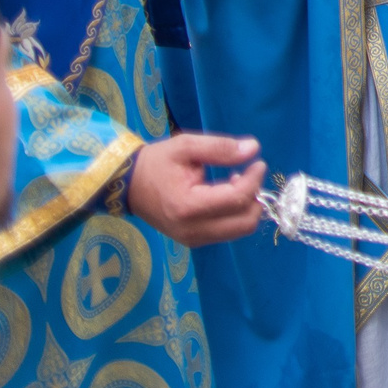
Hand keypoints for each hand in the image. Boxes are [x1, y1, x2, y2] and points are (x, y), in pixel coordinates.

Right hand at [127, 132, 266, 245]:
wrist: (128, 185)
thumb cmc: (156, 162)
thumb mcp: (186, 146)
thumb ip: (220, 148)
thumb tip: (254, 149)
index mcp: (188, 206)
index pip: (237, 199)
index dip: (254, 179)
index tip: (258, 162)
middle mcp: (192, 230)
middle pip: (244, 223)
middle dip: (255, 197)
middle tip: (249, 173)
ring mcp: (192, 240)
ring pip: (239, 230)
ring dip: (247, 207)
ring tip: (236, 181)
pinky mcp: (193, 241)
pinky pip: (227, 232)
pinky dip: (236, 214)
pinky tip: (226, 193)